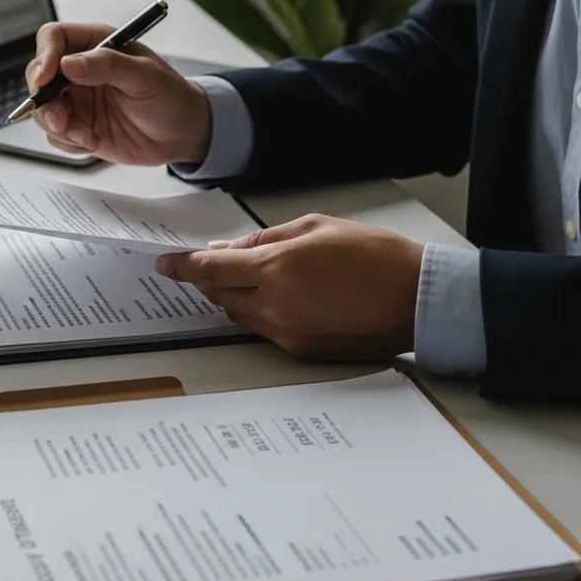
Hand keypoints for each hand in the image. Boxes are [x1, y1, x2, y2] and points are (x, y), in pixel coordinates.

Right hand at [27, 22, 212, 165]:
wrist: (183, 135)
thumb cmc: (170, 97)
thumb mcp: (145, 76)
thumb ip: (107, 66)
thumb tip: (69, 63)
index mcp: (96, 45)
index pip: (54, 38)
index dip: (44, 55)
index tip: (45, 78)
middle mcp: (81, 71)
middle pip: (39, 75)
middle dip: (44, 100)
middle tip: (61, 119)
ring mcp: (78, 100)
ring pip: (43, 109)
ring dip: (57, 125)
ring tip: (84, 135)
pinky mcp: (79, 126)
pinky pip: (56, 135)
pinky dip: (68, 142)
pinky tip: (93, 141)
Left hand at [154, 215, 423, 360]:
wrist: (417, 299)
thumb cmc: (373, 255)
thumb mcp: (314, 228)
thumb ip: (263, 239)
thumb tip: (226, 249)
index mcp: (276, 268)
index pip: (210, 270)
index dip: (181, 267)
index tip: (164, 264)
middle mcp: (274, 305)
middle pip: (218, 295)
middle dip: (209, 280)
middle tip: (209, 265)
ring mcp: (286, 333)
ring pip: (238, 314)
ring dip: (233, 296)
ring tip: (252, 278)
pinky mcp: (300, 352)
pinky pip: (263, 330)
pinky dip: (259, 312)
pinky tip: (279, 298)